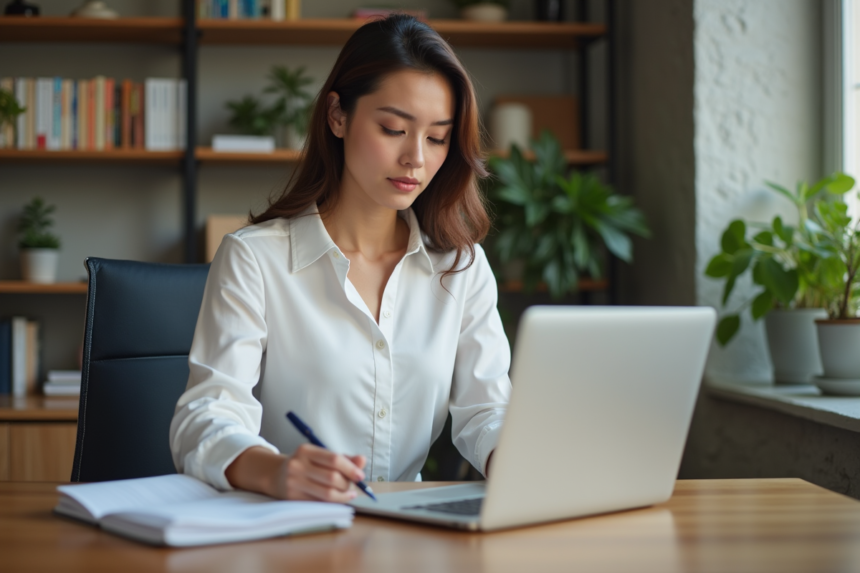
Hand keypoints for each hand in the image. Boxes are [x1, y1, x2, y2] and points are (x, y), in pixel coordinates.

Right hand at [225, 445, 365, 503]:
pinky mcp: (292, 498)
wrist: (275, 475)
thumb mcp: (320, 456)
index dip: (350, 468)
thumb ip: (343, 458)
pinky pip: (319, 503)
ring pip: (326, 493)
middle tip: (353, 485)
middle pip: (332, 477)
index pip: (333, 459)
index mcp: (306, 450)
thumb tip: (362, 460)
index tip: (360, 476)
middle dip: (347, 483)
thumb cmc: (305, 464)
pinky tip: (339, 499)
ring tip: (349, 494)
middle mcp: (297, 465)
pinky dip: (333, 503)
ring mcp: (293, 482)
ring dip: (343, 495)